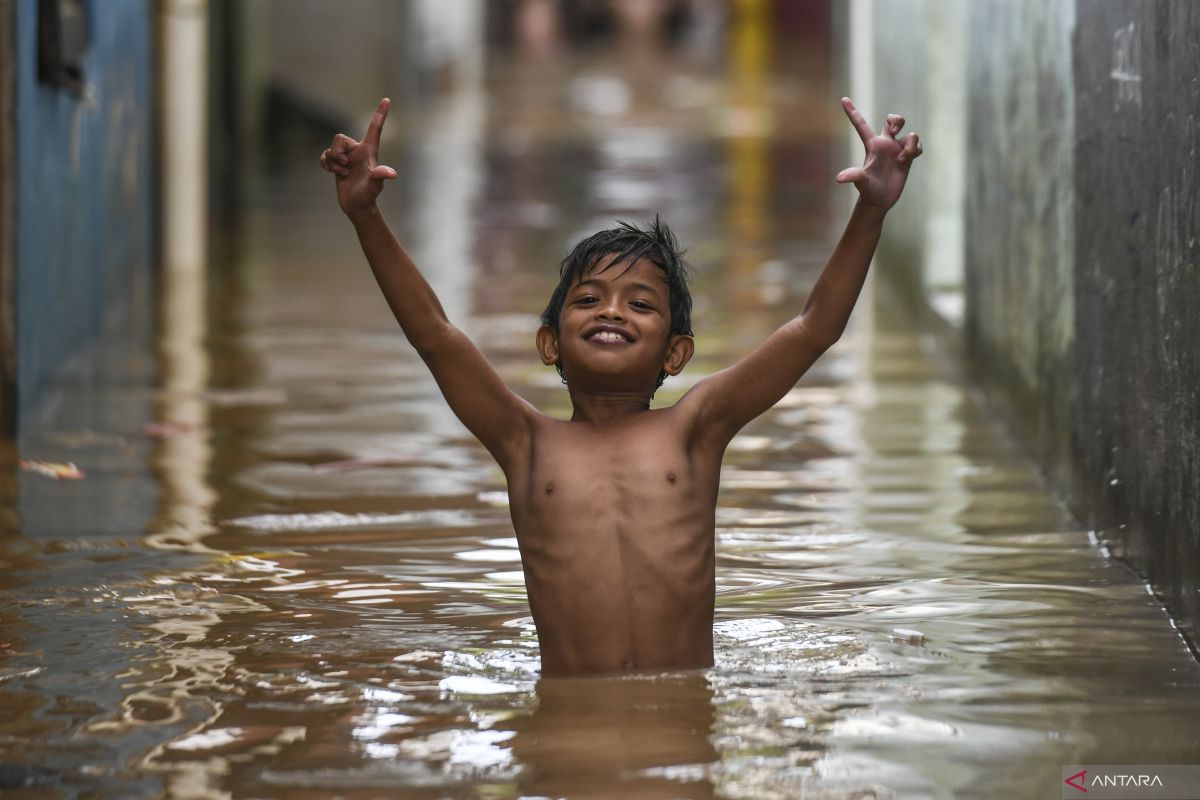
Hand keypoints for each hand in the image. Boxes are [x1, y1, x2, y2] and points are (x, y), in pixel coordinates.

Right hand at [319, 98, 397, 217]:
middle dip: (337, 153)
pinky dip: (326, 165)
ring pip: (331, 148)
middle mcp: (358, 150)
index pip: (374, 128)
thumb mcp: (374, 185)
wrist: (357, 206)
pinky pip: (324, 156)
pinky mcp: (337, 163)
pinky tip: (334, 173)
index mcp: (369, 150)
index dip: (380, 114)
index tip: (387, 100)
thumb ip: (380, 176)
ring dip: (333, 163)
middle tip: (346, 167)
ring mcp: (347, 156)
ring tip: (343, 174)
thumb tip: (391, 173)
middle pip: (339, 138)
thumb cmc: (368, 195)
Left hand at [836, 97, 921, 209]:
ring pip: (911, 134)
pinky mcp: (908, 157)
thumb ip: (854, 176)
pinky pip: (918, 146)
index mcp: (872, 145)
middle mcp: (885, 144)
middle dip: (897, 119)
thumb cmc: (868, 190)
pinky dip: (915, 151)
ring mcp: (897, 150)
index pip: (861, 125)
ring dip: (910, 144)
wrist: (880, 200)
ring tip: (902, 159)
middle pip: (893, 120)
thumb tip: (839, 178)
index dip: (852, 112)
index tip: (843, 100)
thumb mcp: (861, 182)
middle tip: (894, 131)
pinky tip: (907, 161)